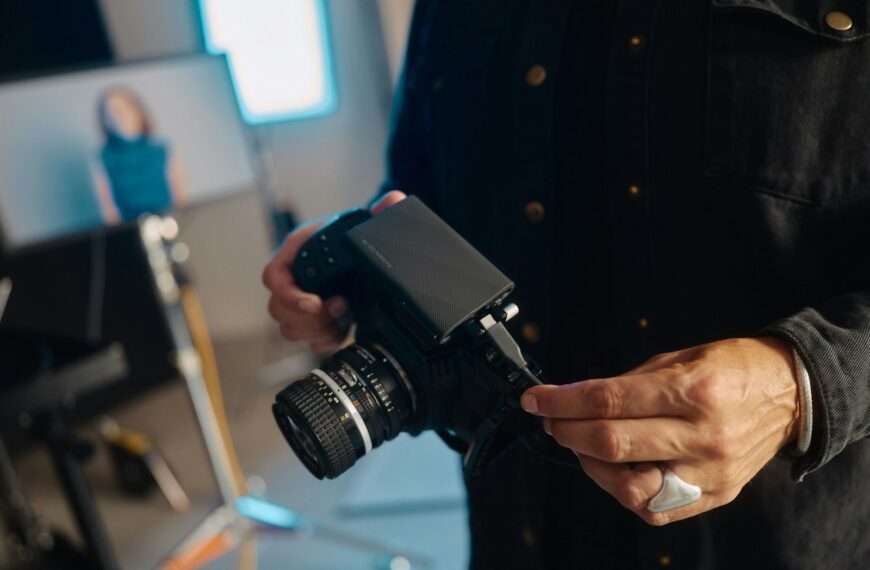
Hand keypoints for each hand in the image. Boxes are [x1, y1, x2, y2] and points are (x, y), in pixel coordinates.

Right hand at [262, 191, 406, 352]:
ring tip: (342, 319)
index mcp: (298, 250)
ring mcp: (301, 301)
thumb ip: (382, 212)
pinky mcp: (314, 320)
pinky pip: (305, 340)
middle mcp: (294, 277)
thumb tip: (392, 201)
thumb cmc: (360, 237)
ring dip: (316, 331)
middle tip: (338, 310)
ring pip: (289, 328)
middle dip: (308, 318)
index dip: (289, 295)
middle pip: (277, 309)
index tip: (315, 303)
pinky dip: (323, 341)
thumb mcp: (370, 223)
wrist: (370, 258)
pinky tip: (342, 331)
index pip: (273, 276)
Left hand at [520, 337, 799, 524]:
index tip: (535, 399)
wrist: (789, 394)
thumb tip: (573, 398)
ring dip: (589, 464)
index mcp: (693, 391)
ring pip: (628, 486)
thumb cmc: (731, 368)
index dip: (562, 400)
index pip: (608, 400)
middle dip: (566, 430)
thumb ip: (625, 383)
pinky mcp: (715, 495)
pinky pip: (655, 509)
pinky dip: (622, 490)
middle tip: (549, 419)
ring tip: (579, 443)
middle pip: (611, 442)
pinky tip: (611, 467)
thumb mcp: (677, 358)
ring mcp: (709, 472)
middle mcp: (702, 435)